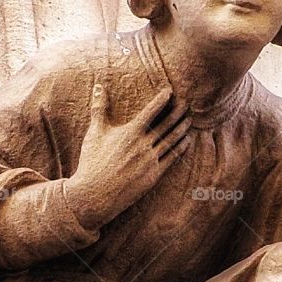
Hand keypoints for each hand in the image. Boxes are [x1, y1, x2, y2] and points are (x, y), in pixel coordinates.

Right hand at [65, 84, 191, 227]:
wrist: (95, 195)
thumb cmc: (92, 162)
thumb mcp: (94, 133)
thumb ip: (98, 108)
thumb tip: (97, 86)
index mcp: (130, 133)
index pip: (151, 111)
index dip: (162, 100)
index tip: (170, 91)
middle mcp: (143, 145)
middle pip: (166, 124)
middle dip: (178, 112)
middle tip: (187, 103)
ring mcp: (150, 161)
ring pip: (171, 141)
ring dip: (182, 129)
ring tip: (189, 120)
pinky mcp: (153, 175)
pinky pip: (171, 159)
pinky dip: (180, 148)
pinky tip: (186, 141)